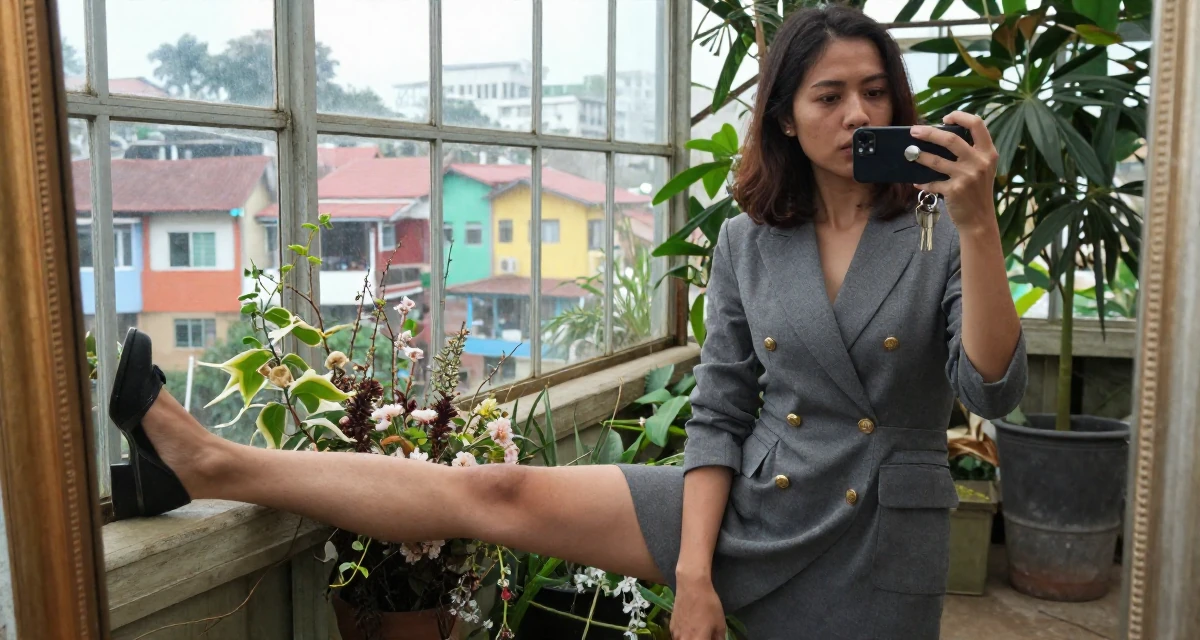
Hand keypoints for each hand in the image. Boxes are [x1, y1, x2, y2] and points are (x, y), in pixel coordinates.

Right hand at [671, 572, 727, 639]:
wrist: (692, 586)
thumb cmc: (709, 605)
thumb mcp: (720, 624)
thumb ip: (718, 639)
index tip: (711, 638)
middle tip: (706, 635)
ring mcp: (675, 634)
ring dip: (691, 639)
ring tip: (699, 632)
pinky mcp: (671, 627)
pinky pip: (677, 638)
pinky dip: (684, 637)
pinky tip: (691, 629)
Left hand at [909, 111, 999, 235]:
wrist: (980, 220)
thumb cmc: (977, 191)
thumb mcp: (983, 169)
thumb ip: (971, 152)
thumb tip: (941, 137)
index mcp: (988, 153)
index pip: (977, 124)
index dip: (960, 116)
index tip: (945, 118)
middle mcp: (979, 162)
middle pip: (951, 139)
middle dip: (929, 132)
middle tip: (914, 130)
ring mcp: (967, 176)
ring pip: (937, 160)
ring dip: (919, 155)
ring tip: (909, 152)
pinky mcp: (954, 190)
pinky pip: (932, 183)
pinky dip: (922, 182)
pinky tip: (916, 181)